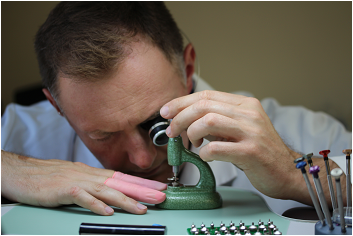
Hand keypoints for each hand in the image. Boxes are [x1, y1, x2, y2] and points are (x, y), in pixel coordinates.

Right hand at [1, 151, 166, 214]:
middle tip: (161, 196)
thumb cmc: (48, 176)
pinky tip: (108, 211)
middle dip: (142, 190)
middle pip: (120, 182)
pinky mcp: (64, 189)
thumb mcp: (76, 178)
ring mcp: (77, 181)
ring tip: (141, 208)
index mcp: (92, 173)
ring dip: (126, 199)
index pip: (122, 178)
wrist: (23, 172)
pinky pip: (83, 198)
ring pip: (106, 190)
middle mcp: (89, 175)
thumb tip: (110, 192)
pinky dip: (96, 204)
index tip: (158, 188)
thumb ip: (93, 184)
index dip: (142, 183)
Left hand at [160, 90, 300, 198]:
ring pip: (209, 121)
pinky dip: (205, 152)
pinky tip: (206, 156)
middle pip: (204, 106)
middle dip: (180, 117)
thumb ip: (216, 121)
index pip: (207, 95)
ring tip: (192, 143)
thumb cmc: (258, 151)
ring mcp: (252, 132)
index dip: (182, 102)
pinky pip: (217, 148)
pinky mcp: (252, 152)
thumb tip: (185, 120)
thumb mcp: (238, 129)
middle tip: (172, 131)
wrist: (288, 170)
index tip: (166, 112)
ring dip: (191, 132)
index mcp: (245, 104)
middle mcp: (249, 114)